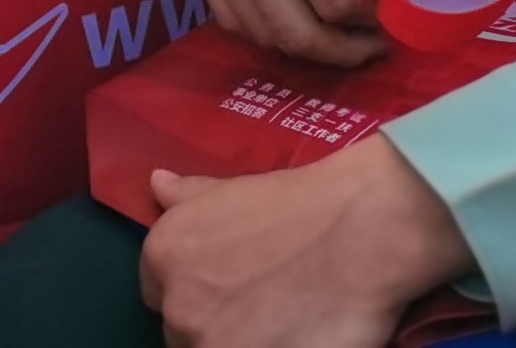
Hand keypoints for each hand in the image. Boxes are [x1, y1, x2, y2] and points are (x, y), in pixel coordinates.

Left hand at [138, 141, 471, 347]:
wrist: (357, 233)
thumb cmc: (296, 206)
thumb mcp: (229, 190)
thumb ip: (186, 197)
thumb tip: (157, 184)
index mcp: (164, 257)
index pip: (159, 295)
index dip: (198, 292)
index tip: (229, 290)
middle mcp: (178, 308)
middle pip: (186, 332)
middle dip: (216, 323)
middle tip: (260, 307)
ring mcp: (213, 345)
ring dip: (243, 342)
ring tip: (282, 324)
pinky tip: (296, 338)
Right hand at [159, 0, 381, 65]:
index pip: (333, 0)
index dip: (371, 19)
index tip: (391, 14)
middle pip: (297, 33)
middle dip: (343, 50)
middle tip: (373, 44)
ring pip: (260, 35)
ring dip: (305, 49)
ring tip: (338, 39)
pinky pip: (229, 17)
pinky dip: (265, 33)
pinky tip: (292, 21)